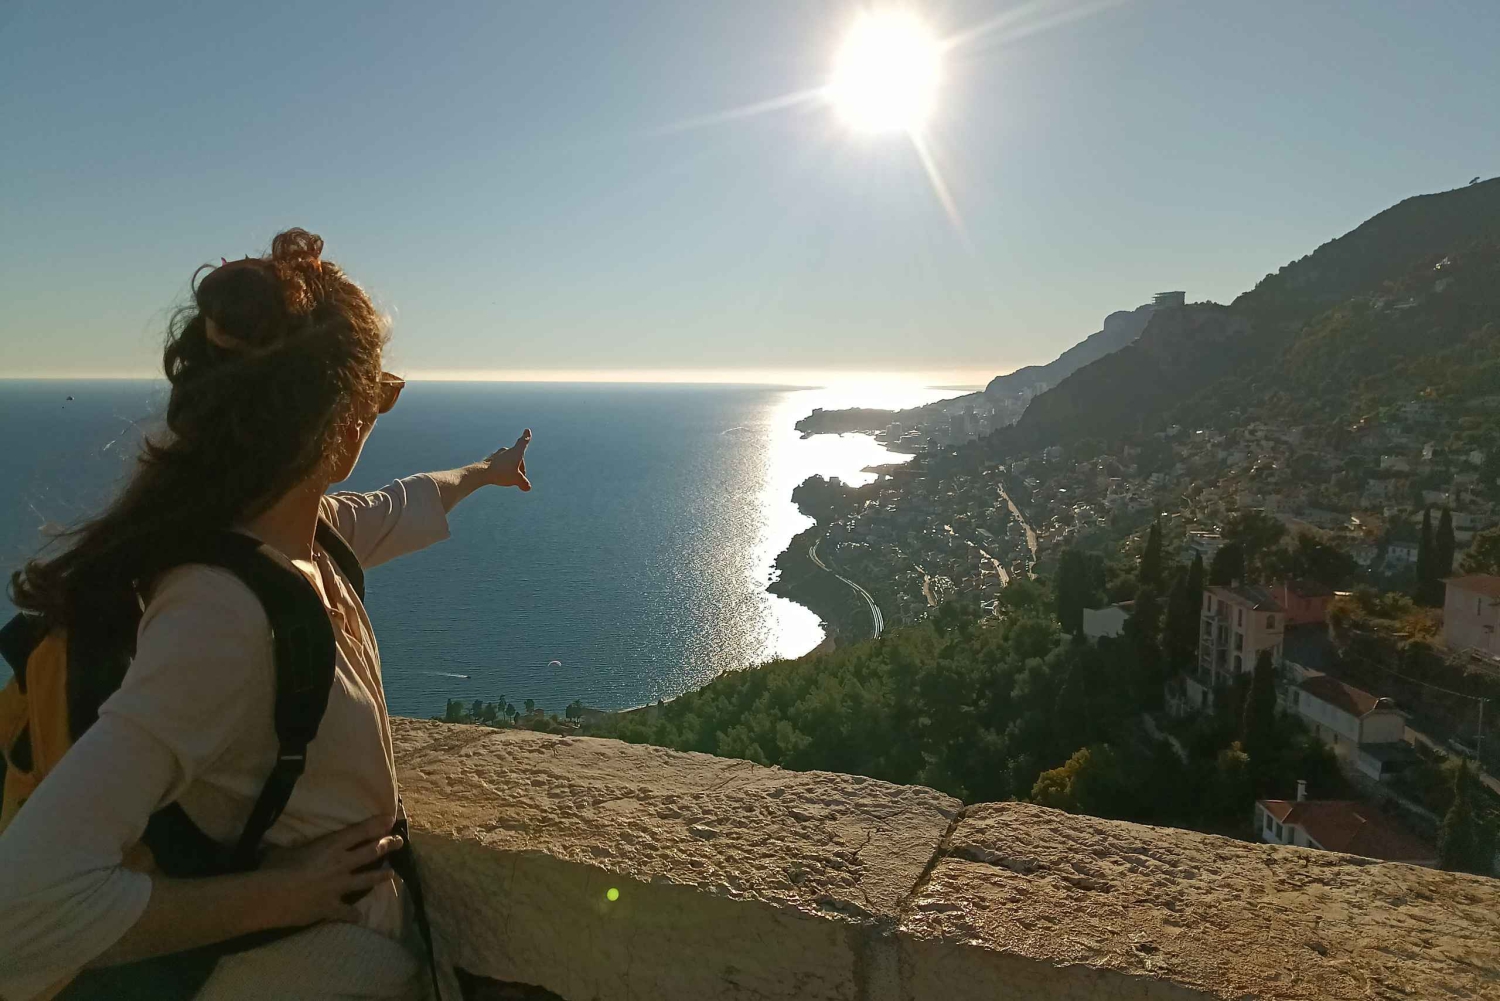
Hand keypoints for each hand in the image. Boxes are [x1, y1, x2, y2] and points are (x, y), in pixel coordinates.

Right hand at [258, 815, 402, 926]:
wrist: (272, 895)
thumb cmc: (275, 868)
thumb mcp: (283, 851)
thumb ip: (290, 849)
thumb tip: (273, 846)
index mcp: (331, 846)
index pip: (360, 831)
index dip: (377, 824)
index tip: (390, 819)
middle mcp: (341, 864)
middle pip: (371, 852)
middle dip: (388, 845)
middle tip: (400, 841)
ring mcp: (339, 886)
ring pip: (367, 880)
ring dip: (381, 876)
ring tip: (392, 873)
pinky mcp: (332, 907)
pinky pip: (347, 912)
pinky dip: (353, 914)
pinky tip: (358, 917)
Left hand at [483, 429, 531, 490]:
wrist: (482, 472)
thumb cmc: (501, 473)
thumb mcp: (516, 479)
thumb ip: (523, 482)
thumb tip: (527, 487)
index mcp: (516, 452)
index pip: (523, 443)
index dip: (526, 437)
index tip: (527, 430)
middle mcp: (507, 450)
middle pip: (518, 458)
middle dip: (519, 468)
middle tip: (518, 480)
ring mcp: (498, 454)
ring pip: (508, 461)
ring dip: (510, 469)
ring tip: (507, 478)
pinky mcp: (491, 460)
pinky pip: (500, 465)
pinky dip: (502, 470)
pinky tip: (499, 477)